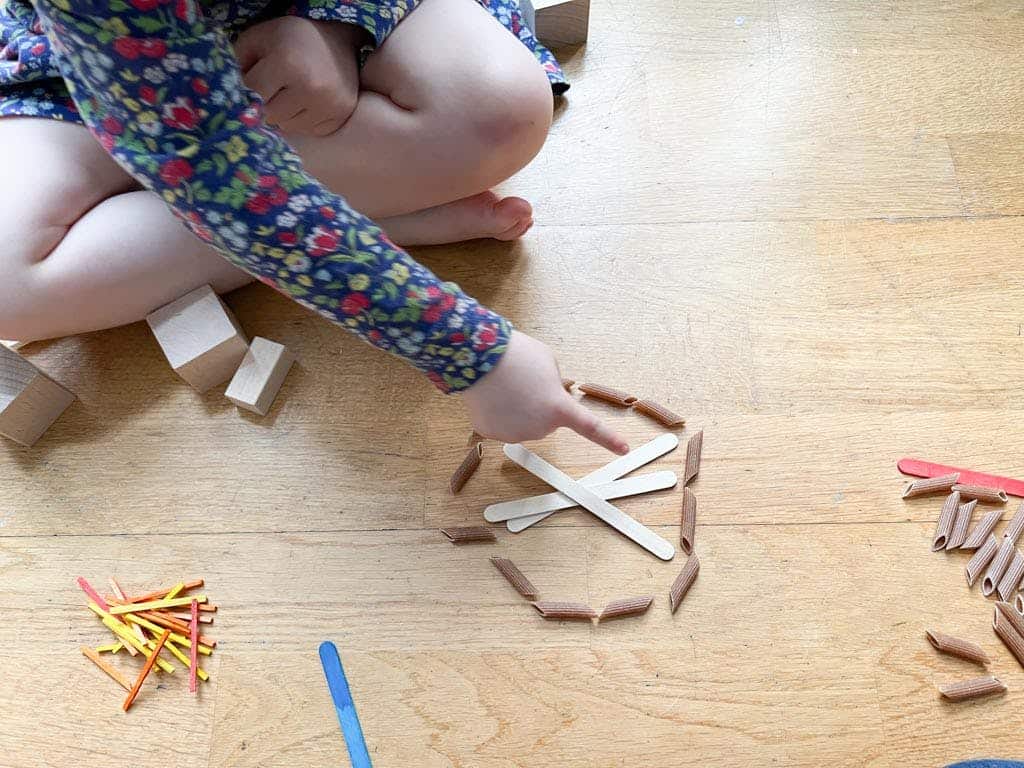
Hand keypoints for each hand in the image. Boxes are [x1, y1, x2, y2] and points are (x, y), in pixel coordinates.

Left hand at [233, 17, 364, 135]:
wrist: (340, 44)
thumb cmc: (293, 39)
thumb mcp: (259, 38)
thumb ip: (238, 63)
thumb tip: (229, 97)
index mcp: (288, 62)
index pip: (251, 95)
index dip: (244, 92)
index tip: (247, 87)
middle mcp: (311, 87)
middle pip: (268, 114)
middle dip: (264, 104)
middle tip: (272, 88)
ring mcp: (328, 105)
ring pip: (286, 126)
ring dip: (282, 114)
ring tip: (290, 94)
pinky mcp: (339, 118)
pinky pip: (306, 131)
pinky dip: (301, 121)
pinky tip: (306, 103)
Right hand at [462, 331, 628, 454]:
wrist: (476, 355)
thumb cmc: (516, 355)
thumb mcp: (549, 363)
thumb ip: (555, 384)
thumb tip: (547, 396)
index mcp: (558, 408)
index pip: (590, 427)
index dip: (608, 439)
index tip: (623, 448)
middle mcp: (539, 427)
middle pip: (546, 420)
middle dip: (539, 405)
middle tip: (526, 383)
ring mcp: (513, 433)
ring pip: (523, 423)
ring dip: (518, 408)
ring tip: (506, 385)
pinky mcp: (490, 433)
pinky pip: (501, 424)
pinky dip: (497, 412)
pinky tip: (491, 395)